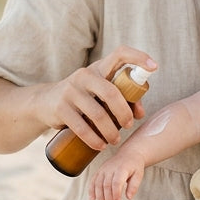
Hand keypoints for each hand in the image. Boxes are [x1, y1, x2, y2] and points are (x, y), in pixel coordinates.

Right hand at [41, 47, 155, 149]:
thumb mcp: (99, 93)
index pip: (120, 54)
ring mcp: (71, 91)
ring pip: (98, 113)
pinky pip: (81, 126)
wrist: (45, 102)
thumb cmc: (82, 98)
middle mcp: (84, 75)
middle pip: (111, 92)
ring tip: (115, 140)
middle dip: (124, 112)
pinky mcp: (61, 108)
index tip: (154, 67)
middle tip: (129, 125)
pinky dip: (94, 139)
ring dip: (110, 131)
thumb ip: (121, 99)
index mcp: (99, 68)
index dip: (138, 58)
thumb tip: (140, 114)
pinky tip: (100, 145)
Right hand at [89, 151, 145, 199]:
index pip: (116, 182)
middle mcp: (111, 168)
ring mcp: (104, 169)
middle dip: (107, 198)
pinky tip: (92, 199)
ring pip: (98, 184)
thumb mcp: (139, 175)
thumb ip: (134, 186)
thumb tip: (129, 197)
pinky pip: (93, 180)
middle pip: (106, 185)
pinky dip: (91, 190)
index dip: (116, 193)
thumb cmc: (135, 166)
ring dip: (99, 197)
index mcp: (122, 169)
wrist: (129, 154)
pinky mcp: (100, 170)